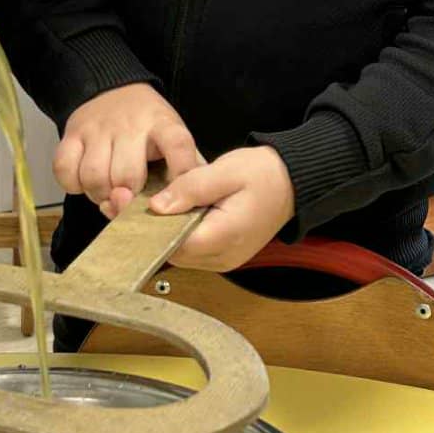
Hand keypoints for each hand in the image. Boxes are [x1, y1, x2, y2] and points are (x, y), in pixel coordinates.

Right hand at [54, 84, 200, 215]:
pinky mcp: (71, 134)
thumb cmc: (147, 126)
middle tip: (127, 198)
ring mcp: (98, 129)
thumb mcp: (173, 137)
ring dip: (99, 195)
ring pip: (94, 177)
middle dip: (127, 198)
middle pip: (127, 176)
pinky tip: (84, 182)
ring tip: (106, 192)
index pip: (178, 145)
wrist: (110, 90)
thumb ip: (186, 167)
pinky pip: (65, 170)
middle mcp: (130, 125)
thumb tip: (195, 206)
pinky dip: (73, 185)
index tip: (174, 199)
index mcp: (163, 125)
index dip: (180, 173)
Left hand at [149, 144, 295, 270]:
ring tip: (171, 205)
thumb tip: (157, 207)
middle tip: (152, 200)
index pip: (174, 244)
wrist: (292, 184)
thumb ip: (190, 188)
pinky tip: (185, 215)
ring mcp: (225, 261)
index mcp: (225, 236)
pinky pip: (194, 253)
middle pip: (175, 252)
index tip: (141, 205)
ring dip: (172, 233)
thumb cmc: (263, 174)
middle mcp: (224, 257)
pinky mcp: (225, 257)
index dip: (154, 226)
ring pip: (182, 255)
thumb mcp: (225, 171)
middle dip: (160, 229)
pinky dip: (185, 236)